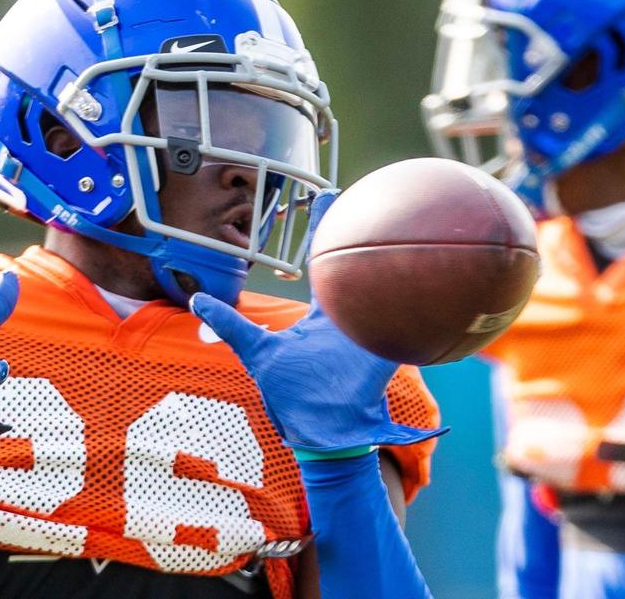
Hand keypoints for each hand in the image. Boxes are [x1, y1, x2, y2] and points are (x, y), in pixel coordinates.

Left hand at [191, 191, 443, 453]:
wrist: (324, 435)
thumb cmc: (293, 398)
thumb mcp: (258, 352)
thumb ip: (231, 324)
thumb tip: (197, 298)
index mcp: (321, 316)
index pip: (325, 263)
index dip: (326, 229)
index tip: (327, 193)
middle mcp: (348, 318)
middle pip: (356, 265)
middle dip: (359, 227)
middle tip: (359, 189)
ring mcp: (369, 331)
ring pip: (383, 288)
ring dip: (392, 259)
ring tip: (398, 217)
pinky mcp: (386, 350)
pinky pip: (403, 322)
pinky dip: (414, 302)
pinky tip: (427, 272)